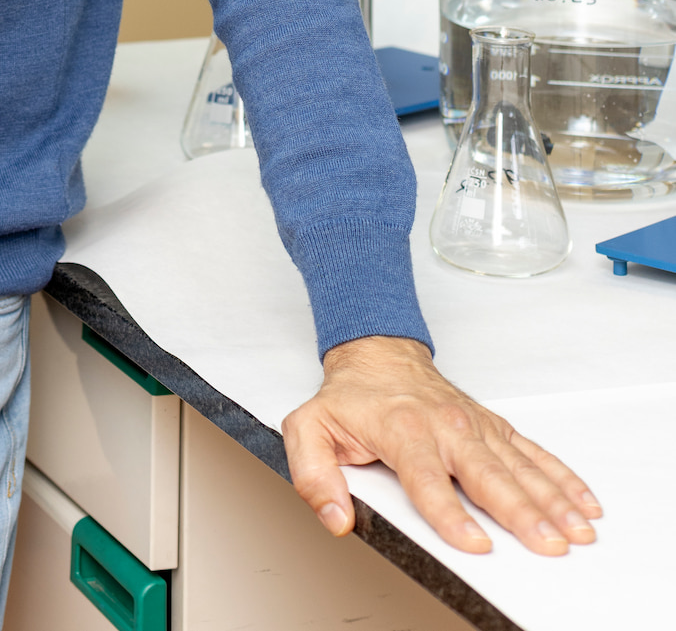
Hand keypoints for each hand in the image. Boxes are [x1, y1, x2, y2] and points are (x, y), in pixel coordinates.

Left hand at [282, 335, 600, 555]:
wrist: (377, 351)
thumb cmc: (350, 397)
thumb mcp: (310, 428)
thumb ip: (314, 475)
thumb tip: (336, 517)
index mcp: (403, 429)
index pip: (428, 479)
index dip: (450, 513)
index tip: (475, 543)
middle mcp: (446, 427)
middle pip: (487, 476)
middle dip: (521, 512)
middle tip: (548, 542)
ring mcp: (475, 427)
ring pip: (518, 467)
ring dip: (551, 501)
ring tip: (575, 530)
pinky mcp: (493, 427)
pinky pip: (532, 453)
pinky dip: (561, 478)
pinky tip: (582, 503)